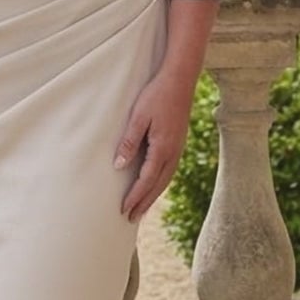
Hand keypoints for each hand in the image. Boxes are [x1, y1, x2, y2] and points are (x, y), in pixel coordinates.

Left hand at [113, 69, 195, 222]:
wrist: (180, 80)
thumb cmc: (156, 96)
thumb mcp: (138, 117)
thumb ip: (129, 142)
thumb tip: (119, 166)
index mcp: (162, 148)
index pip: (146, 180)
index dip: (134, 197)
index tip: (123, 210)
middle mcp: (173, 153)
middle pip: (157, 185)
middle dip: (144, 203)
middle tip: (131, 218)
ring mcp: (178, 148)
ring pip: (165, 180)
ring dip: (153, 196)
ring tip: (142, 208)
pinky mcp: (179, 143)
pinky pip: (169, 170)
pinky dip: (160, 183)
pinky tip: (154, 185)